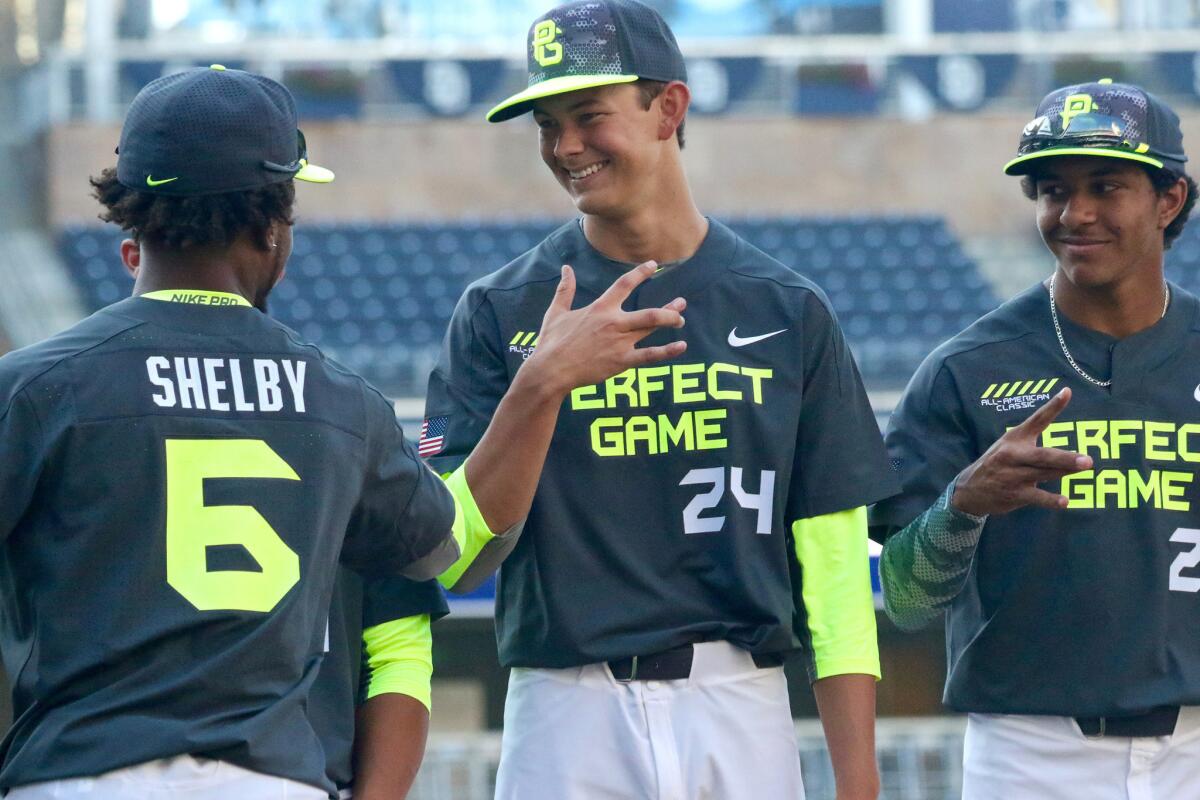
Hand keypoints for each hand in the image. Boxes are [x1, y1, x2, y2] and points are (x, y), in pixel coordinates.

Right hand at [523, 261, 686, 395]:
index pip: (624, 284)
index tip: (654, 265)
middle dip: (668, 308)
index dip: (641, 273)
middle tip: (681, 303)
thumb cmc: (551, 342)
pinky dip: (667, 351)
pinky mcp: (621, 361)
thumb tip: (566, 268)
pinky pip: (650, 355)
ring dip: (670, 322)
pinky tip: (681, 346)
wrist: (551, 370)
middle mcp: (614, 322)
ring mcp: (619, 342)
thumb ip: (565, 289)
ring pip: (651, 328)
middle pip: (649, 312)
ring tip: (681, 320)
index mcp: (599, 308)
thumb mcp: (556, 312)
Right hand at [952, 387, 1091, 516]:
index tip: (1067, 392)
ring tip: (1085, 469)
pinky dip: (1050, 499)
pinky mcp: (1014, 494)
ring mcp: (1012, 475)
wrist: (969, 489)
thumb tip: (1068, 442)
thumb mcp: (1010, 445)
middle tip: (1087, 459)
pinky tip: (1064, 502)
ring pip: (1044, 473)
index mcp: (1014, 438)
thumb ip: (1035, 438)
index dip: (1052, 407)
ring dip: (1065, 472)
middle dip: (1065, 458)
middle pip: (1043, 455)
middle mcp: (1012, 455)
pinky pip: (1036, 496)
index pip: (1036, 420)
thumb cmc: (997, 463)